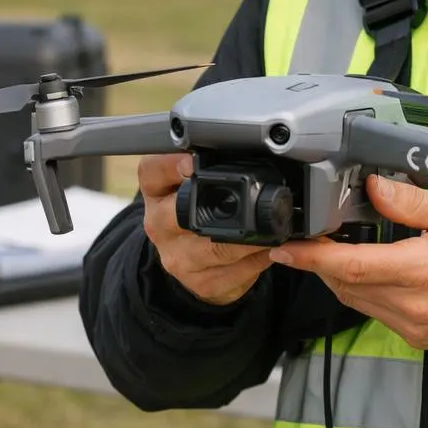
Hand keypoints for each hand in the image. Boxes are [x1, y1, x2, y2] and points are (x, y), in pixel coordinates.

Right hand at [138, 153, 274, 305]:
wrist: (197, 262)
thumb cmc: (202, 210)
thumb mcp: (195, 182)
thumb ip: (210, 161)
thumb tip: (243, 145)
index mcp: (156, 192)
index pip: (152, 171)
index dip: (170, 164)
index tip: (191, 162)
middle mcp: (159, 225)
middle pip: (186, 213)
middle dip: (227, 208)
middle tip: (256, 200)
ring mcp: (177, 258)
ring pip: (216, 248)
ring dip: (251, 238)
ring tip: (274, 227)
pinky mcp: (199, 282)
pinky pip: (235, 272)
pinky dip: (258, 259)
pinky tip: (268, 249)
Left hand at [268, 174, 427, 353]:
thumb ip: (415, 202)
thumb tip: (376, 188)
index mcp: (424, 270)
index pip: (351, 266)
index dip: (311, 258)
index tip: (286, 248)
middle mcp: (414, 305)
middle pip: (346, 286)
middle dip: (322, 264)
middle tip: (310, 240)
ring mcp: (415, 326)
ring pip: (357, 302)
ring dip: (341, 278)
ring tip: (338, 252)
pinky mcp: (418, 338)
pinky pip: (377, 314)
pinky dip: (365, 292)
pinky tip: (375, 272)